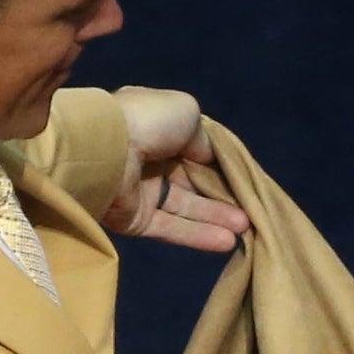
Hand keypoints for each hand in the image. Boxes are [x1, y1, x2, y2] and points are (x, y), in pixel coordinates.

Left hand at [104, 87, 250, 251]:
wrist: (104, 150)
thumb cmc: (147, 122)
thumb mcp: (185, 112)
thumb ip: (202, 137)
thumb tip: (207, 157)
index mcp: (156, 129)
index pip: (192, 150)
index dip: (216, 164)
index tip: (241, 177)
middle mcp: (148, 160)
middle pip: (191, 182)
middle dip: (221, 195)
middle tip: (249, 207)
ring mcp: (141, 191)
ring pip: (185, 207)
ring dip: (216, 217)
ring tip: (245, 227)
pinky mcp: (135, 220)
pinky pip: (171, 227)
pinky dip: (199, 234)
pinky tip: (228, 240)